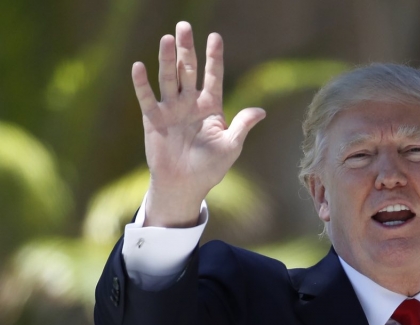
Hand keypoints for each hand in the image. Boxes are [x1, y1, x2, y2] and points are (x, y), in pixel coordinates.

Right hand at [132, 22, 264, 226]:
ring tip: (167, 39)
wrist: (185, 184)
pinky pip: (147, 97)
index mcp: (211, 107)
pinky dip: (142, 83)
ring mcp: (171, 109)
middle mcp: (190, 103)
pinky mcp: (154, 119)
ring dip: (167, 59)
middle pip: (188, 70)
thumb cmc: (210, 167)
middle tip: (184, 26)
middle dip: (187, 49)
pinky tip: (139, 66)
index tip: (215, 36)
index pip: (213, 77)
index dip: (214, 57)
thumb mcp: (231, 146)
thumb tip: (261, 111)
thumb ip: (242, 126)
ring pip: (169, 78)